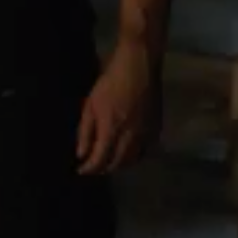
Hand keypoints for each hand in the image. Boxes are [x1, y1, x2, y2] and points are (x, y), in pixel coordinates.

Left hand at [76, 39, 160, 175]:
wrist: (138, 68)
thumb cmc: (109, 83)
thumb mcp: (90, 105)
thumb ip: (85, 132)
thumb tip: (81, 154)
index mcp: (111, 129)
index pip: (100, 159)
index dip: (89, 169)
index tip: (81, 170)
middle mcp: (130, 136)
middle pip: (118, 164)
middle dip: (104, 169)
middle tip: (94, 167)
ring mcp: (146, 133)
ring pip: (134, 160)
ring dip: (120, 165)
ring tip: (109, 163)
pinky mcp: (156, 128)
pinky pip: (147, 151)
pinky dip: (136, 157)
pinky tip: (129, 154)